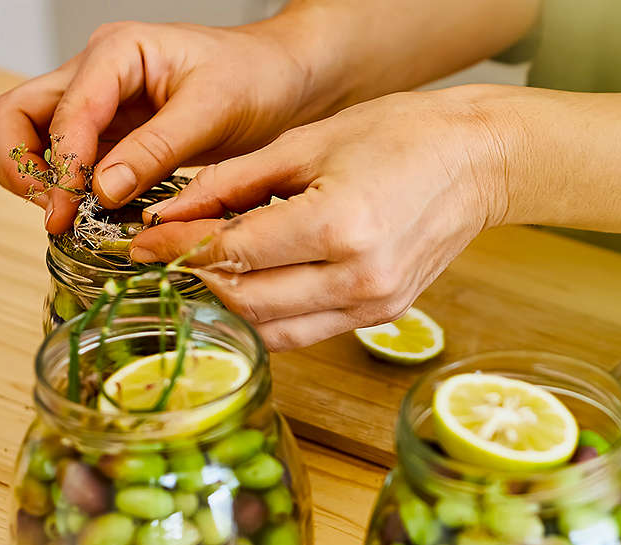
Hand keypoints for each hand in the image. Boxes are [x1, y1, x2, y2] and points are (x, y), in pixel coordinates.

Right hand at [0, 19, 323, 232]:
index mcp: (117, 53)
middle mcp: (97, 73)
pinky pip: (75, 161)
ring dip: (42, 180)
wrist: (283, 79)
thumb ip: (154, 150)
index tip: (70, 211)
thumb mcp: (212, 112)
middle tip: (54, 215)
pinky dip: (73, 188)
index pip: (64, 111)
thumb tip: (102, 191)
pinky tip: (95, 216)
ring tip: (72, 220)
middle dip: (23, 167)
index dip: (60, 166)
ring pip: (36, 138)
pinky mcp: (116, 133)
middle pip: (18, 115)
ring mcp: (102, 103)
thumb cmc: (255, 78)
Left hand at [129, 87, 510, 349]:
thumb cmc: (403, 137)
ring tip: (203, 272)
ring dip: (229, 304)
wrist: (477, 162)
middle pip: (247, 301)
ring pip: (273, 329)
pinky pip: (306, 331)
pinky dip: (269, 315)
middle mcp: (358, 279)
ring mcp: (374, 306)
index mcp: (339, 226)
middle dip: (195, 279)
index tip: (142, 240)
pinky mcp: (382, 316)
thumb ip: (233, 183)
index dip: (178, 249)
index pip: (234, 252)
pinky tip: (251, 286)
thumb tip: (172, 213)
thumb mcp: (308, 143)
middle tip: (165, 255)